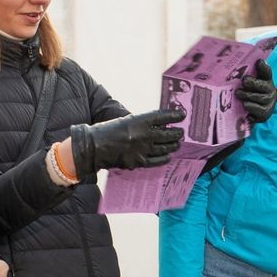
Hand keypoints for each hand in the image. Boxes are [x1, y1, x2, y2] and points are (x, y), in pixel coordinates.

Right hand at [69, 108, 184, 175]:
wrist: (94, 147)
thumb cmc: (107, 131)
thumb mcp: (126, 120)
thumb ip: (141, 123)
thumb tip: (157, 124)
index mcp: (139, 121)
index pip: (162, 117)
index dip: (174, 116)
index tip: (182, 115)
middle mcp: (143, 135)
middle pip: (167, 134)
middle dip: (176, 133)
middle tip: (181, 132)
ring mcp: (142, 149)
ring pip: (164, 147)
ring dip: (172, 145)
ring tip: (177, 143)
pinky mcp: (139, 161)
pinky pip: (157, 160)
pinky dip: (164, 158)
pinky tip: (168, 156)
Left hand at [236, 59, 276, 122]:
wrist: (260, 112)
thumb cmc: (253, 94)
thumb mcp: (253, 82)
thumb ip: (252, 72)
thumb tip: (257, 61)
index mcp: (267, 80)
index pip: (266, 72)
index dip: (263, 67)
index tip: (259, 62)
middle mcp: (270, 91)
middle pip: (262, 85)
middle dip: (252, 83)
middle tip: (244, 81)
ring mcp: (269, 103)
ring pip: (258, 98)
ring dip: (247, 95)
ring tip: (238, 93)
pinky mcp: (265, 114)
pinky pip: (257, 110)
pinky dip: (250, 107)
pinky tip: (244, 104)